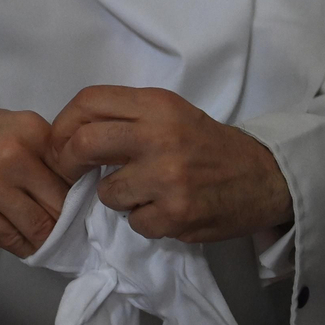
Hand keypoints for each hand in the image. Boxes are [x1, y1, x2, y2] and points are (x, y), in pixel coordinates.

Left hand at [49, 86, 292, 242]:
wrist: (264, 178)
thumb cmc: (208, 146)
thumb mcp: (171, 114)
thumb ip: (126, 118)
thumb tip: (70, 137)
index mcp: (157, 104)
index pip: (89, 101)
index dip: (63, 124)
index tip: (60, 144)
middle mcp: (160, 135)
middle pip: (84, 144)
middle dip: (68, 163)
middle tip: (73, 174)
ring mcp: (167, 177)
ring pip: (106, 193)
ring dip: (118, 198)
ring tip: (144, 192)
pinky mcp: (175, 214)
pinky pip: (133, 223)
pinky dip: (144, 221)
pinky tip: (166, 210)